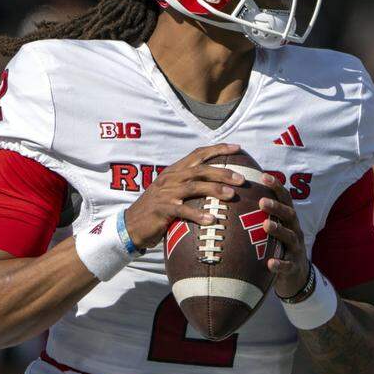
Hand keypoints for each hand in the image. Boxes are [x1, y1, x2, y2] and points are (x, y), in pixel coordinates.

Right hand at [123, 143, 244, 248]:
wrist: (131, 225)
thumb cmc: (158, 209)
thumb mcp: (172, 191)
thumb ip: (190, 185)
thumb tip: (218, 185)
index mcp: (174, 171)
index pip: (198, 154)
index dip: (218, 149)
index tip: (238, 148)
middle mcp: (170, 178)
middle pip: (200, 170)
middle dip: (222, 172)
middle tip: (241, 179)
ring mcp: (165, 193)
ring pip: (193, 187)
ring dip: (214, 190)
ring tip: (231, 195)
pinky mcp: (162, 209)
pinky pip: (182, 210)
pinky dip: (197, 214)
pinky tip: (211, 220)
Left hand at [259, 174, 309, 298]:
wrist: (296, 277)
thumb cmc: (278, 247)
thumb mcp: (274, 229)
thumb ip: (261, 215)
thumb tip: (237, 195)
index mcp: (289, 220)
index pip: (285, 199)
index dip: (277, 187)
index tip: (264, 176)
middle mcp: (295, 231)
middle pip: (289, 215)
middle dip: (277, 207)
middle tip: (262, 202)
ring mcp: (296, 249)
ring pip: (289, 237)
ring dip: (278, 230)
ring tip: (265, 225)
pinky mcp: (294, 267)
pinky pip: (287, 265)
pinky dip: (279, 264)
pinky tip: (270, 263)